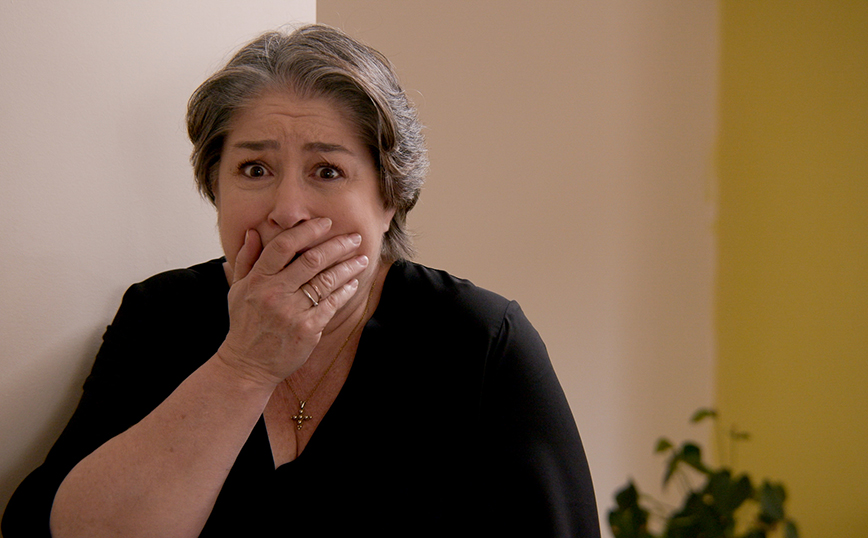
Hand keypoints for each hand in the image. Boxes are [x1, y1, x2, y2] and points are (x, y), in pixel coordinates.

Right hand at [215, 218, 368, 386]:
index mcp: (258, 280)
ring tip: (362, 259)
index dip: (307, 231)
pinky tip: (353, 283)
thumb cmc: (245, 324)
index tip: (326, 223)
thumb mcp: (238, 289)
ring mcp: (292, 312)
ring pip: (326, 281)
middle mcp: (275, 293)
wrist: (248, 364)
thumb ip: (246, 258)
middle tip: (355, 238)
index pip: (284, 246)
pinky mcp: (308, 329)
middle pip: (312, 260)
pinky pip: (332, 304)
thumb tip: (254, 231)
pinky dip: (345, 291)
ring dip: (348, 267)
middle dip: (338, 245)